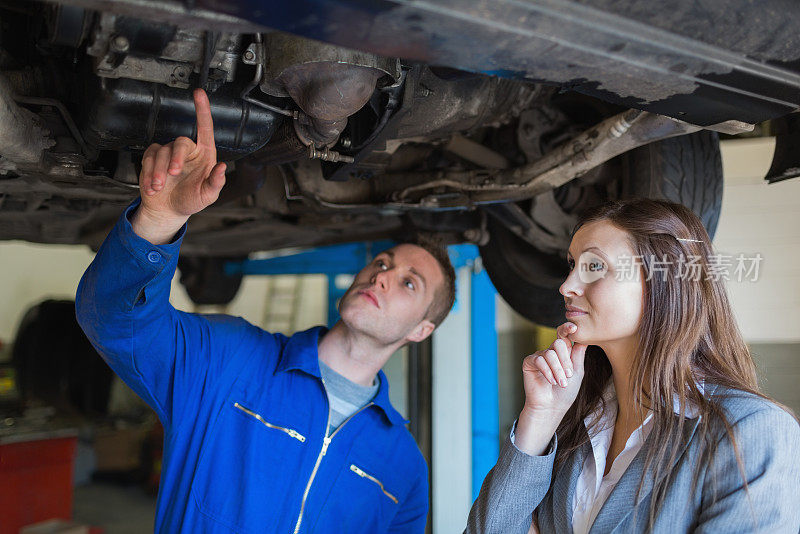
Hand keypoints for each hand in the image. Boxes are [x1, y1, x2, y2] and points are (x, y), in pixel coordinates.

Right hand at [138, 88, 226, 223]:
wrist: (168, 210)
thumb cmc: (191, 200)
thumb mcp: (208, 195)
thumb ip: (216, 182)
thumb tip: (222, 167)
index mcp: (204, 155)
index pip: (205, 129)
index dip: (203, 110)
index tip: (199, 93)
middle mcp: (187, 151)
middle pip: (180, 142)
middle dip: (174, 158)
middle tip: (172, 174)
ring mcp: (169, 153)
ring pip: (161, 152)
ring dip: (158, 172)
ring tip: (159, 187)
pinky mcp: (152, 158)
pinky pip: (148, 159)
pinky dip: (148, 174)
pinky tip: (152, 187)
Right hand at [521, 322, 587, 417]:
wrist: (552, 407)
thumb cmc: (565, 392)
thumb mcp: (577, 371)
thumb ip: (578, 353)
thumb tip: (585, 336)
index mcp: (563, 353)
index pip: (565, 335)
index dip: (568, 329)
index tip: (574, 327)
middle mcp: (551, 352)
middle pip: (559, 343)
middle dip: (565, 360)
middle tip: (569, 375)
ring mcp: (539, 356)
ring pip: (550, 354)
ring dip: (557, 370)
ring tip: (561, 383)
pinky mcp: (529, 362)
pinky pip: (539, 360)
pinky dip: (547, 372)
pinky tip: (551, 381)